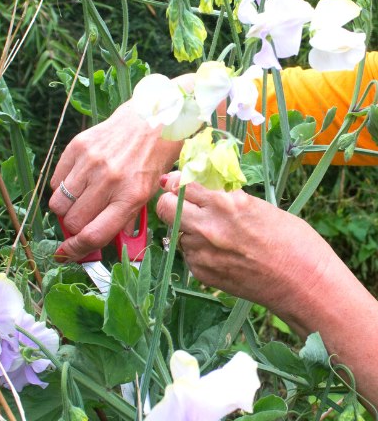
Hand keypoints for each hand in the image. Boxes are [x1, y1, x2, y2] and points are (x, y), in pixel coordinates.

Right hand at [49, 100, 181, 260]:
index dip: (76, 249)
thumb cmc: (152, 160)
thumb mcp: (147, 195)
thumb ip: (123, 220)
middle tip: (82, 219)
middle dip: (73, 227)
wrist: (152, 118)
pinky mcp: (78, 146)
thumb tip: (95, 242)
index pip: (94, 234)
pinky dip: (61, 187)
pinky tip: (77, 181)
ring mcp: (91, 162)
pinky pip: (55, 181)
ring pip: (58, 204)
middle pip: (72, 221)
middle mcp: (110, 180)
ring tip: (79, 199)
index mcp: (131, 197)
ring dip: (65, 208)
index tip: (67, 253)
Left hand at [157, 172, 377, 404]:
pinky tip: (221, 254)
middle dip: (171, 203)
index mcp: (225, 203)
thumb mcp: (259, 207)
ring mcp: (201, 252)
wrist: (304, 286)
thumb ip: (226, 198)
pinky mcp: (201, 273)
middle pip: (165, 207)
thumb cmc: (294, 242)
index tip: (180, 183)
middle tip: (184, 205)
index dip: (178, 183)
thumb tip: (203, 188)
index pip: (182, 185)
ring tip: (214, 234)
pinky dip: (198, 250)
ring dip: (186, 229)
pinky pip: (188, 254)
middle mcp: (207, 226)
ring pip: (176, 232)